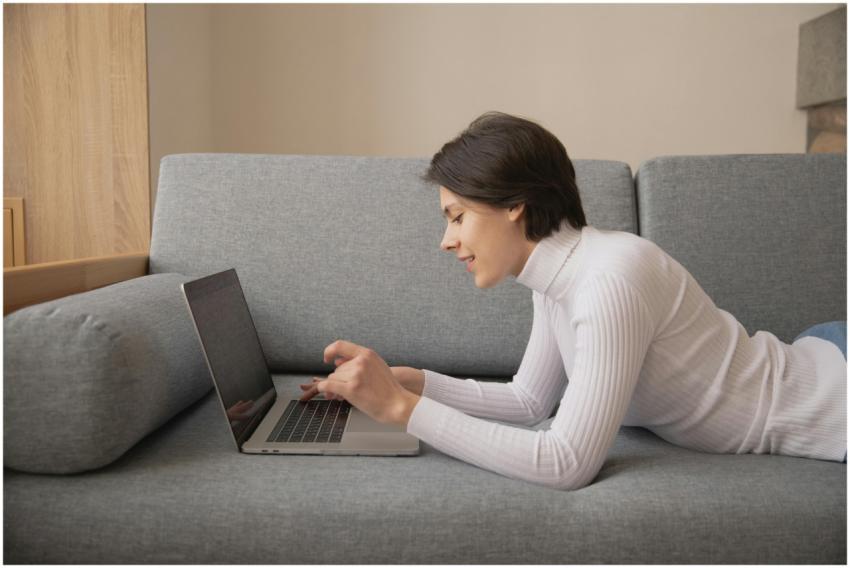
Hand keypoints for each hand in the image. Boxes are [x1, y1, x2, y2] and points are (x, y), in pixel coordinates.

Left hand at [299, 340, 420, 426]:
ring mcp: (356, 375)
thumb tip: (337, 362)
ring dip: (335, 387)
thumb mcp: (377, 366)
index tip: (327, 359)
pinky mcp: (351, 389)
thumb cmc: (389, 389)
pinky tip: (326, 392)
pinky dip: (323, 389)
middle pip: (337, 369)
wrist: (398, 404)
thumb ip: (359, 361)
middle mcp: (361, 362)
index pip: (340, 345)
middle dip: (338, 380)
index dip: (329, 351)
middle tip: (344, 389)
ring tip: (347, 395)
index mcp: (367, 354)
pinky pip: (328, 386)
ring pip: (333, 378)